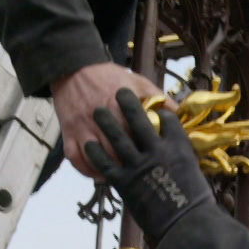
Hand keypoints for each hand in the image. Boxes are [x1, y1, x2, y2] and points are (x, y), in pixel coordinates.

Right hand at [51, 63, 168, 176]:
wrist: (74, 68)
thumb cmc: (110, 76)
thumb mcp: (138, 81)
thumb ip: (159, 98)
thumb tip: (180, 113)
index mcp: (120, 107)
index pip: (137, 135)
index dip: (148, 151)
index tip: (159, 161)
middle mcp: (100, 120)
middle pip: (116, 151)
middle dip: (130, 166)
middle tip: (143, 176)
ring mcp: (82, 129)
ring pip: (96, 159)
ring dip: (110, 172)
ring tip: (124, 180)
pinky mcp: (68, 134)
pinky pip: (75, 159)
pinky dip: (87, 170)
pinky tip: (100, 175)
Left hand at [85, 88, 212, 243]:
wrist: (186, 227)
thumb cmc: (197, 205)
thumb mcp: (196, 174)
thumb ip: (184, 160)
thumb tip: (180, 153)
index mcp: (178, 147)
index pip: (168, 120)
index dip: (161, 112)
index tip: (156, 108)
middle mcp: (157, 151)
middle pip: (139, 120)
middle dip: (128, 103)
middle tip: (119, 91)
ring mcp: (139, 166)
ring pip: (117, 137)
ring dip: (106, 121)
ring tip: (97, 110)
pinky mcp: (124, 183)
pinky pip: (105, 164)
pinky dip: (95, 153)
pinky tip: (88, 144)